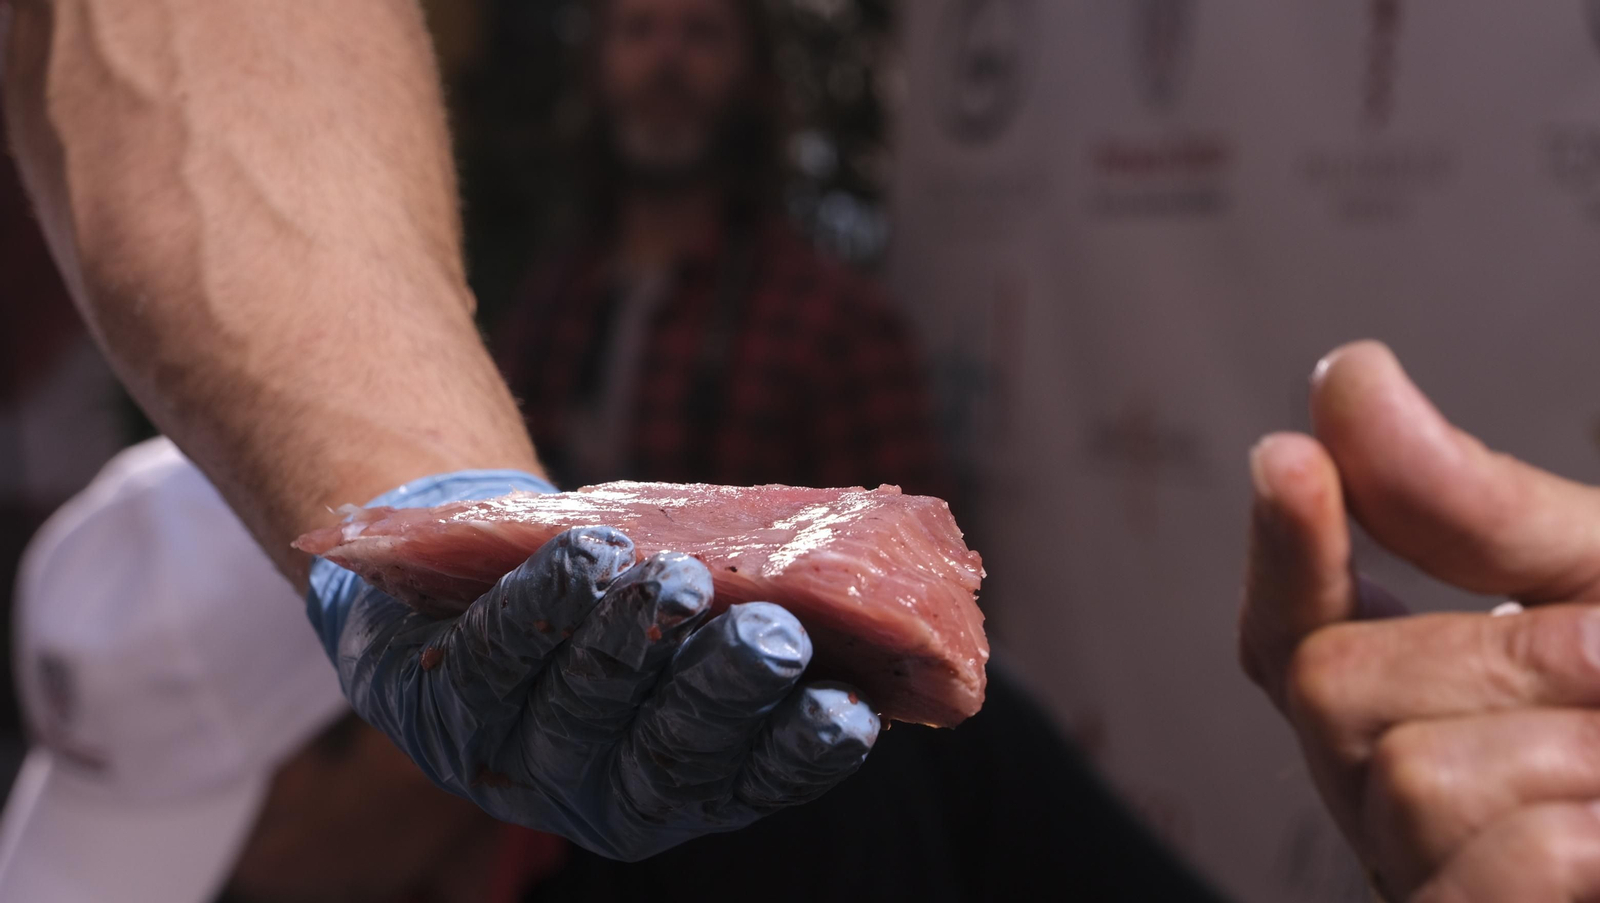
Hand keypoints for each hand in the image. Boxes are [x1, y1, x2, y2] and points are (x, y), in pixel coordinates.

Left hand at [306, 471, 878, 860]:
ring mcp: (527, 754)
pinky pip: (499, 657)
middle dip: (725, 689)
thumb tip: (872, 581)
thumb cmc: (630, 616)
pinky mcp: (450, 704)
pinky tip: (591, 556)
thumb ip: (762, 623)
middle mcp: (610, 790)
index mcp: (693, 786)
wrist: (479, 593)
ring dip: (635, 639)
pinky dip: (546, 605)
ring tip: (681, 577)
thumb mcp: (699, 633)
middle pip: (673, 749)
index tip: (851, 708)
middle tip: (771, 635)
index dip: (803, 750)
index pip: (758, 778)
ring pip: (587, 702)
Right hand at [1241, 342, 1599, 900]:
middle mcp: (1392, 794)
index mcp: (1415, 702)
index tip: (1290, 460)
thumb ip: (1477, 508)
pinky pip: (1482, 877)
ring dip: (1569, 749)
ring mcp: (1426, 876)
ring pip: (1407, 779)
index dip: (1282, 546)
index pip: (1292, 622)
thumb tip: (1348, 385)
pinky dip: (1580, 843)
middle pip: (1327, 685)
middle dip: (1496, 654)